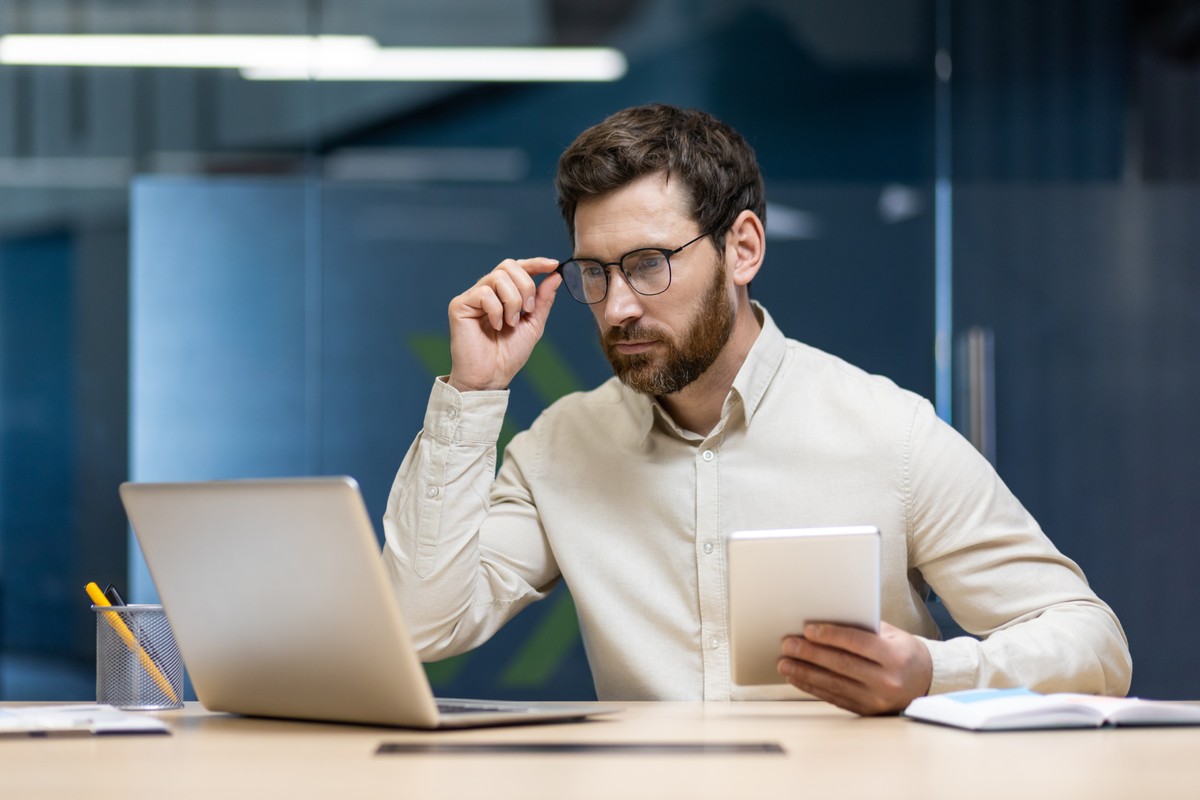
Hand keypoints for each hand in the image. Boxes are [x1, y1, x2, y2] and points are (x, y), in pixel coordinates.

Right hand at [447, 258, 561, 391]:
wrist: (491, 376)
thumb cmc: (508, 355)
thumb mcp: (533, 324)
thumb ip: (543, 300)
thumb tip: (555, 275)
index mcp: (503, 294)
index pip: (518, 268)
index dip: (535, 263)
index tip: (553, 264)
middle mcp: (486, 291)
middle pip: (508, 266)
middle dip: (525, 286)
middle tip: (527, 310)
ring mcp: (472, 297)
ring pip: (498, 277)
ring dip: (512, 301)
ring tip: (510, 323)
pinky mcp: (459, 305)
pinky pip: (484, 293)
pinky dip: (496, 310)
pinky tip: (496, 326)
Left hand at [777, 621, 931, 715]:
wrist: (924, 680)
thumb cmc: (902, 650)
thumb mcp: (890, 633)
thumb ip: (862, 628)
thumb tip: (824, 619)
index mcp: (894, 656)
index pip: (857, 643)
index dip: (831, 635)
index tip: (808, 629)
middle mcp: (886, 680)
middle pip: (841, 664)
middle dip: (810, 653)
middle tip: (788, 644)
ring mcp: (876, 699)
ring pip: (834, 684)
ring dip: (805, 672)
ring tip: (785, 662)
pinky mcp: (866, 711)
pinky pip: (834, 698)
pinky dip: (812, 687)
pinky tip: (797, 677)